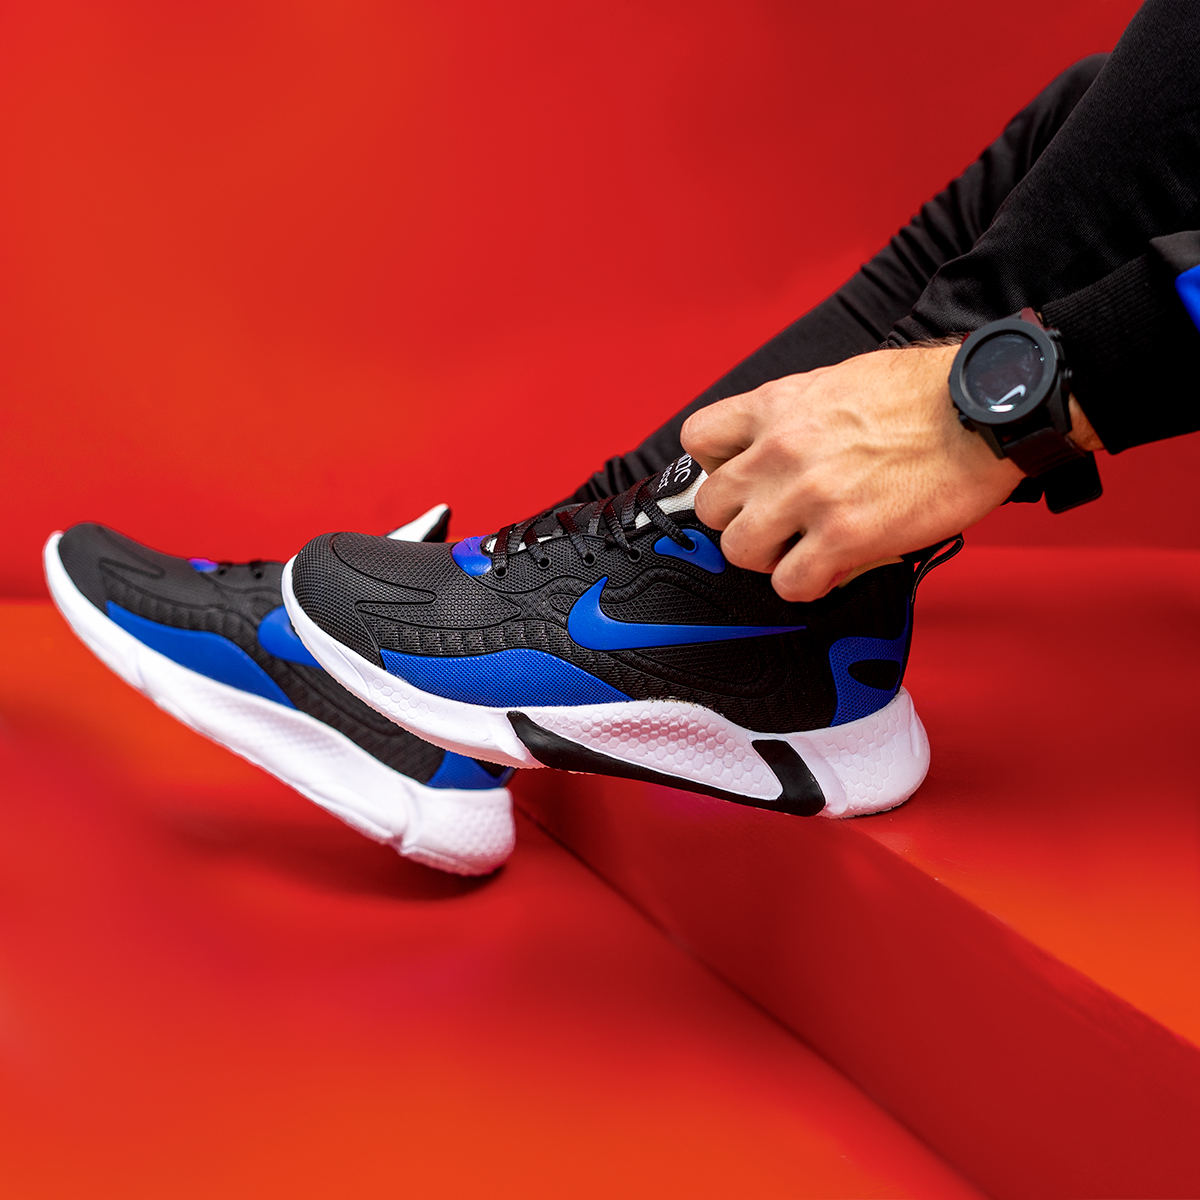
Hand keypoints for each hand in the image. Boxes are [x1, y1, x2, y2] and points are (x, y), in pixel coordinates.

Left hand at [681, 344, 1023, 601]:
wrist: (982, 409)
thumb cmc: (924, 393)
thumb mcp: (837, 383)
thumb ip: (793, 416)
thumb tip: (775, 446)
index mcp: (776, 406)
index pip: (698, 440)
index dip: (715, 467)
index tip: (741, 479)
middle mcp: (780, 450)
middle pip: (712, 507)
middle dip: (741, 520)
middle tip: (775, 523)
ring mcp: (808, 496)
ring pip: (742, 551)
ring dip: (770, 557)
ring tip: (802, 549)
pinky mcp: (844, 536)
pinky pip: (791, 584)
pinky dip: (807, 585)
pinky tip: (831, 569)